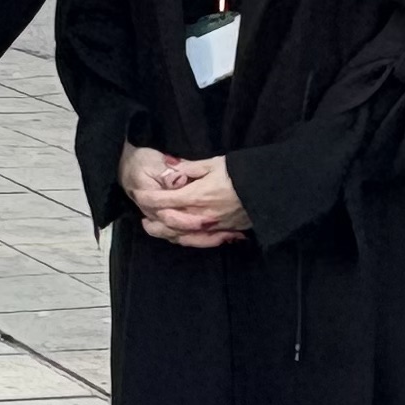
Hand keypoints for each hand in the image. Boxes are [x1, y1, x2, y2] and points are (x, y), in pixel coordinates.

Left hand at [118, 143, 234, 246]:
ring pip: (180, 235)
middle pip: (168, 222)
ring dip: (164, 233)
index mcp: (197, 195)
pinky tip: (177, 237)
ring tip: (154, 228)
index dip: (148, 197)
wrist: (267, 190)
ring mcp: (210, 226)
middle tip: (142, 216)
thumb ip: (190, 167)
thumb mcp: (214, 163)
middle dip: (152, 219)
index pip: (164, 200)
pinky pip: (197, 241)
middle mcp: (200, 214)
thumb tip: (172, 167)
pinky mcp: (220, 232)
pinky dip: (183, 240)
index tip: (138, 193)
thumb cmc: (240, 173)